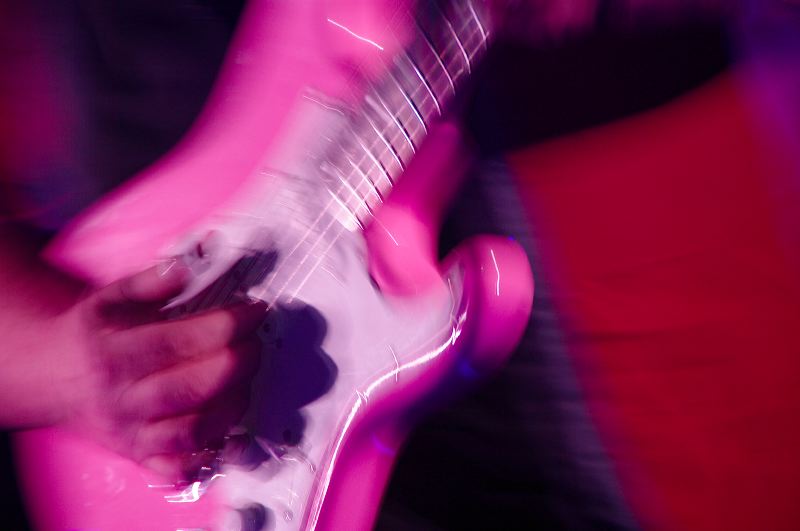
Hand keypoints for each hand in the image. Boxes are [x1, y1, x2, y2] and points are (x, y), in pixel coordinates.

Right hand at [52, 262, 266, 478]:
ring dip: (233, 406)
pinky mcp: (142, 457)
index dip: (225, 325)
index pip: (179, 342)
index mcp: (114, 354)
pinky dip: (213, 456)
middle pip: (189, 389)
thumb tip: (183, 269)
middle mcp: (122, 398)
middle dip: (236, 364)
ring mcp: (132, 434)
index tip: (254, 311)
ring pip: (192, 431)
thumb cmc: (94, 336)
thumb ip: (146, 282)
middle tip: (256, 345)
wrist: (55, 378)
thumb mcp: (110, 299)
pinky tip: (235, 432)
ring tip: (247, 381)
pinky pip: (180, 468)